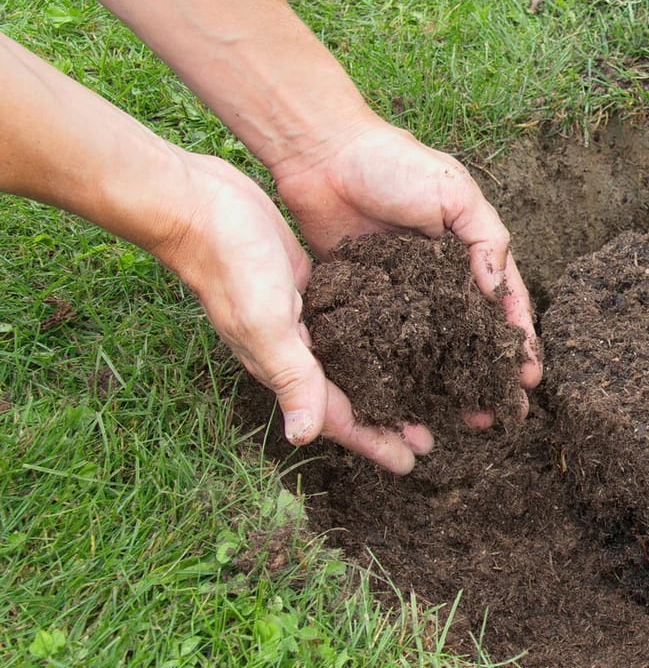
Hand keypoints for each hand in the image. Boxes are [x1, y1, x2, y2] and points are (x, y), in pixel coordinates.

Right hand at [162, 152, 432, 472]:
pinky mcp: (309, 289)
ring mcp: (301, 320)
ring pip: (352, 363)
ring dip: (386, 380)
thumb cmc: (231, 263)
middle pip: (350, 396)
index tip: (412, 464)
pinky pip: (348, 324)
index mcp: (285, 365)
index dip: (374, 442)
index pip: (338, 417)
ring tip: (423, 391)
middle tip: (430, 434)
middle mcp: (295, 350)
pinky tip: (399, 335)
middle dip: (388, 418)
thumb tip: (302, 439)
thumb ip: (291, 376)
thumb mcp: (266, 322)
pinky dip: (374, 337)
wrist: (199, 204)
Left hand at [270, 121, 542, 413]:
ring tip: (459, 419)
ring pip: (429, 349)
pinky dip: (394, 372)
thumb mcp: (454, 192)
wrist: (321, 152)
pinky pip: (381, 343)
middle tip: (499, 415)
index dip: (518, 341)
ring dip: (445, 384)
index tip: (528, 378)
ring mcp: (400, 294)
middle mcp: (439, 280)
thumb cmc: (393, 163)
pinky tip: (403, 400)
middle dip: (486, 376)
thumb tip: (499, 291)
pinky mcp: (360, 301)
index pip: (503, 304)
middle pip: (469, 338)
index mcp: (469, 252)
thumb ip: (484, 239)